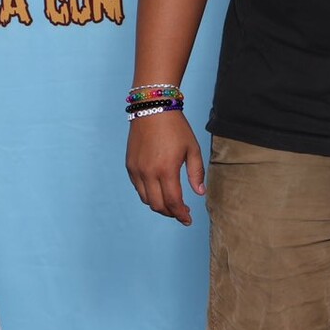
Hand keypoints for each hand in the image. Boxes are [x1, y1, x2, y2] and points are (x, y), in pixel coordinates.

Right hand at [126, 109, 204, 225]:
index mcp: (166, 170)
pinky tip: (159, 191)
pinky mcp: (129, 166)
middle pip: (157, 205)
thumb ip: (196, 173)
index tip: (188, 219)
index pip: (173, 202)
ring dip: (159, 205)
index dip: (181, 214)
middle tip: (182, 213)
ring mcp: (136, 170)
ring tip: (172, 204)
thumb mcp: (192, 149)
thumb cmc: (176, 128)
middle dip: (171, 213)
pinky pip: (138, 188)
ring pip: (146, 199)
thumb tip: (200, 193)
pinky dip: (148, 194)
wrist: (153, 109)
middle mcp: (148, 173)